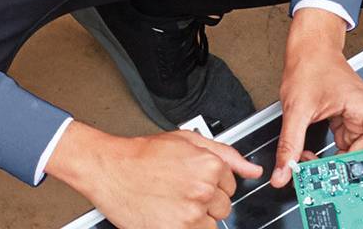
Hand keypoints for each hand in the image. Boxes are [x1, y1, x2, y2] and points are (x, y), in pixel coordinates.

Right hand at [46, 121, 260, 227]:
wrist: (109, 169)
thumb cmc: (142, 154)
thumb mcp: (185, 141)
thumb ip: (226, 154)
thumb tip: (253, 170)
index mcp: (209, 165)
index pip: (231, 185)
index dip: (211, 182)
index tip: (191, 178)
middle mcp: (203, 189)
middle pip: (223, 207)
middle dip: (205, 201)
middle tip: (179, 190)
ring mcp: (191, 213)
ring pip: (211, 224)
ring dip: (196, 218)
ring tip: (172, 202)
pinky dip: (183, 226)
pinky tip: (167, 213)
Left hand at [275, 10, 362, 192]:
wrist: (308, 47)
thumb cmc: (310, 65)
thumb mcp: (296, 107)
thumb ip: (290, 143)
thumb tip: (284, 171)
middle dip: (349, 171)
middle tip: (327, 180)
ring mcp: (359, 119)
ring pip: (355, 154)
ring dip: (335, 164)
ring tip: (309, 164)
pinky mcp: (347, 122)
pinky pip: (345, 148)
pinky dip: (330, 156)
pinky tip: (310, 156)